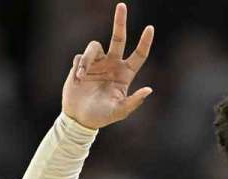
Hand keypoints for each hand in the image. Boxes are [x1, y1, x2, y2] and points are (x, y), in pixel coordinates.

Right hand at [62, 3, 153, 128]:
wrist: (79, 118)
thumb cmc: (102, 116)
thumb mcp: (119, 111)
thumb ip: (134, 102)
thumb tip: (149, 89)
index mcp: (125, 74)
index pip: (138, 55)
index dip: (144, 42)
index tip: (150, 28)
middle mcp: (112, 65)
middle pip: (118, 38)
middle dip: (120, 22)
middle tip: (122, 6)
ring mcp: (97, 63)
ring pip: (94, 46)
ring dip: (88, 59)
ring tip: (81, 75)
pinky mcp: (81, 65)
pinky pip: (81, 57)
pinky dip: (79, 66)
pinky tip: (77, 79)